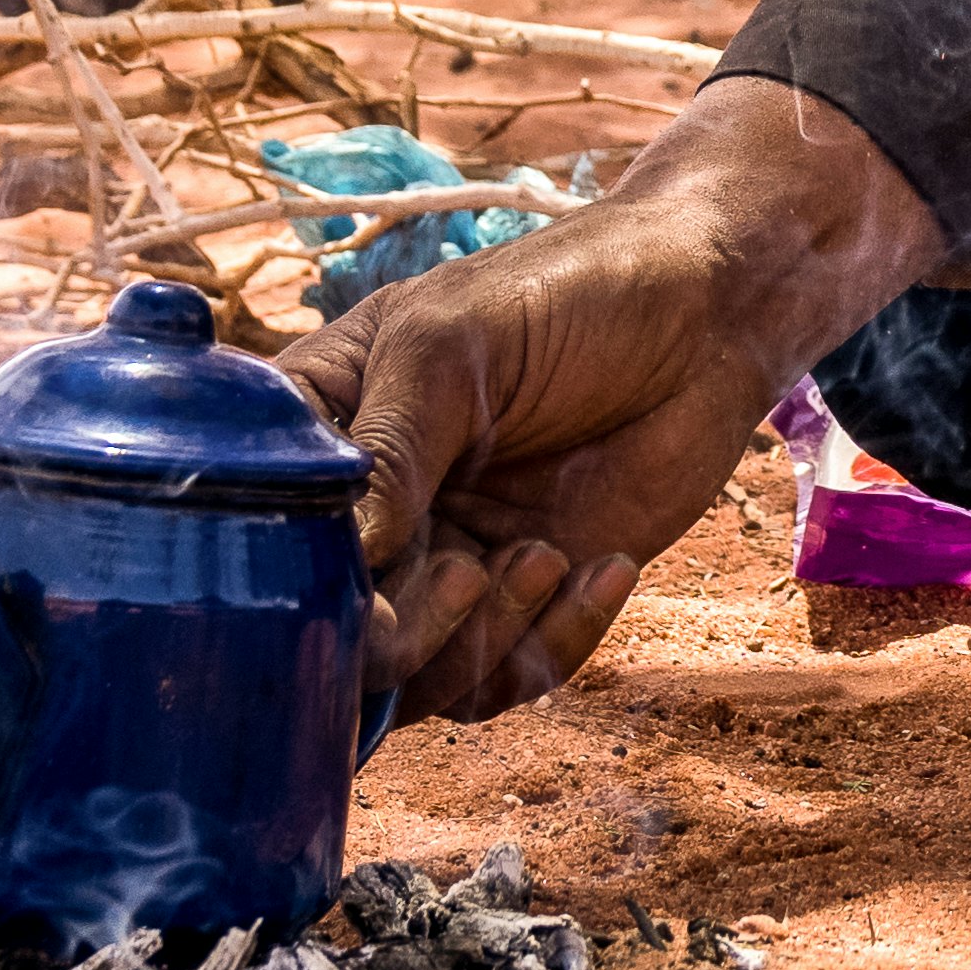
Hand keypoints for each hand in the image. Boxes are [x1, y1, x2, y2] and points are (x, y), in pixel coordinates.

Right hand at [270, 76, 951, 719]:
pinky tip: (605, 565)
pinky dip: (554, 641)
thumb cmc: (569, 292)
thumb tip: (344, 564)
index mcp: (324, 431)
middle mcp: (373, 510)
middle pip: (336, 632)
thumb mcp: (454, 345)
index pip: (260, 532)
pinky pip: (507, 675)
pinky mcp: (530, 593)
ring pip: (419, 676)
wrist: (710, 309)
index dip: (294, 576)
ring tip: (545, 556)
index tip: (360, 571)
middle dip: (402, 630)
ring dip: (481, 638)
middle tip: (469, 569)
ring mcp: (447, 557)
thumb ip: (391, 444)